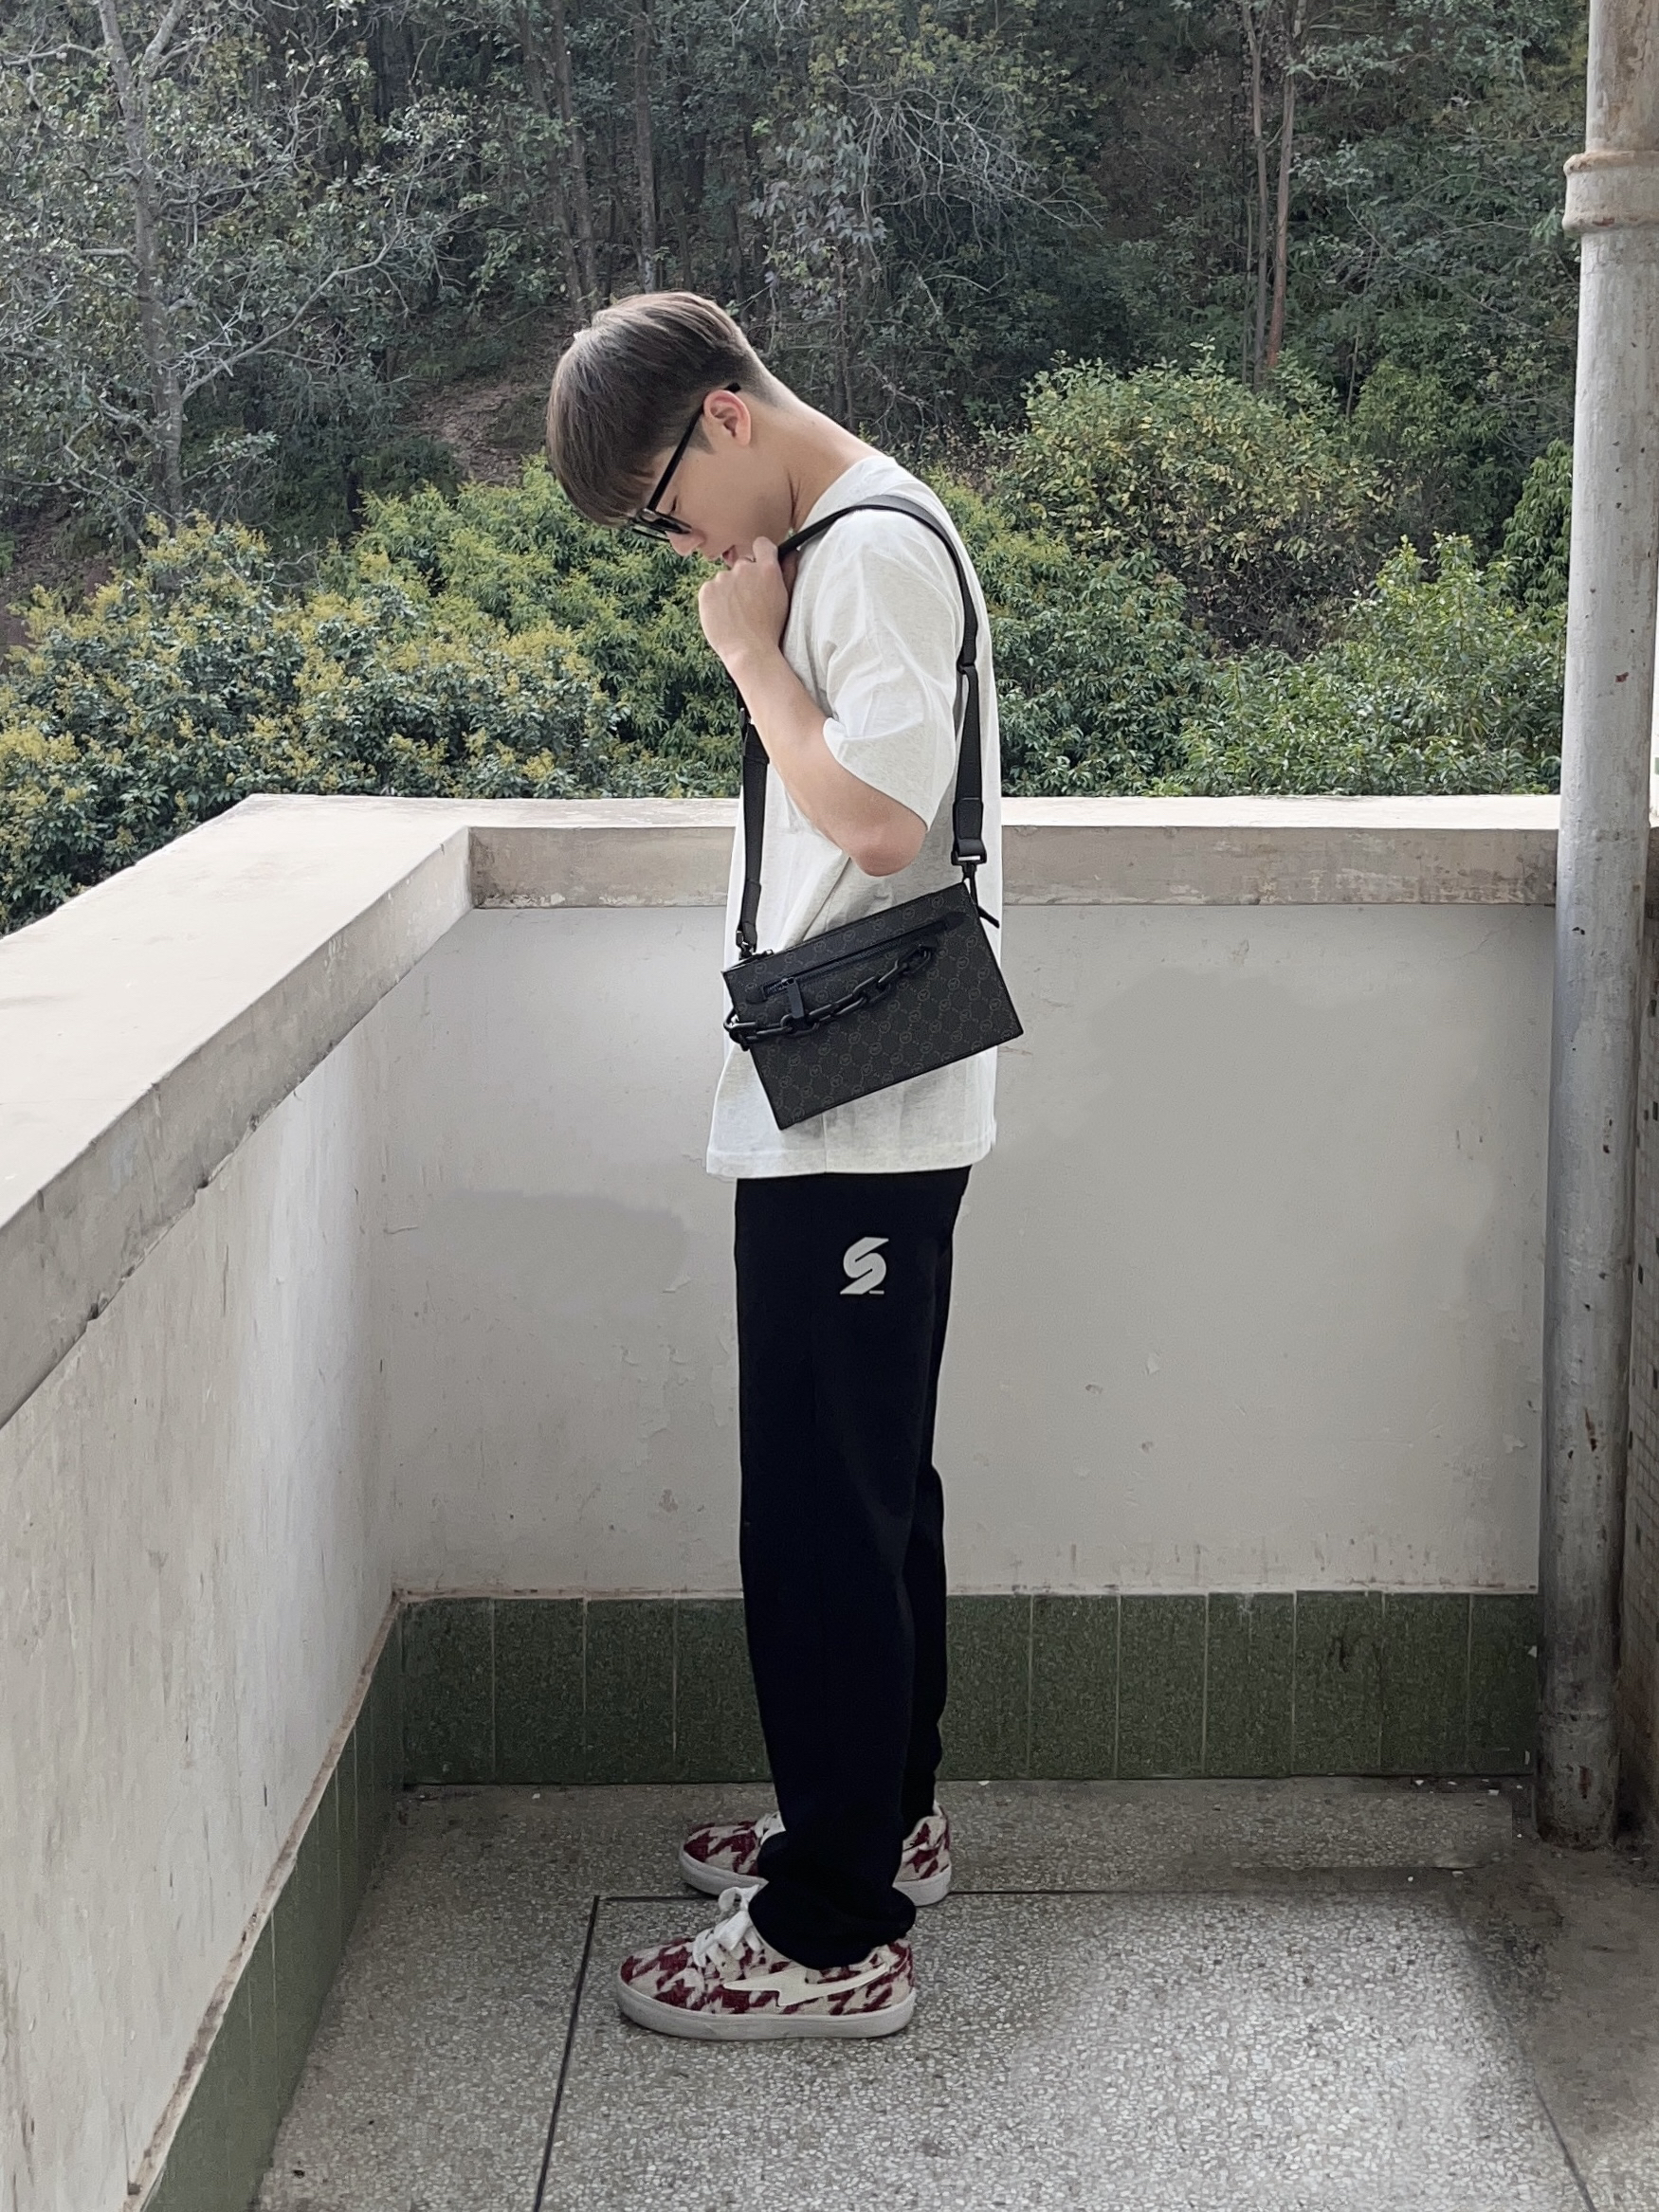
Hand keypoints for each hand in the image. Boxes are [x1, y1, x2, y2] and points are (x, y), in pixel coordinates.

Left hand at [696, 535, 797, 677]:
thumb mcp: (786, 599)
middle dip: (745, 579)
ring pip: (725, 579)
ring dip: (729, 590)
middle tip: (749, 603)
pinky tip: (724, 616)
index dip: (761, 554)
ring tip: (736, 614)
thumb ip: (789, 571)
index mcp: (767, 569)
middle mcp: (744, 568)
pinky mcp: (707, 590)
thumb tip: (792, 551)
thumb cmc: (771, 629)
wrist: (749, 652)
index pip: (762, 544)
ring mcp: (723, 578)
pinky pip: (710, 590)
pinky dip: (715, 600)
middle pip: (743, 565)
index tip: (760, 567)